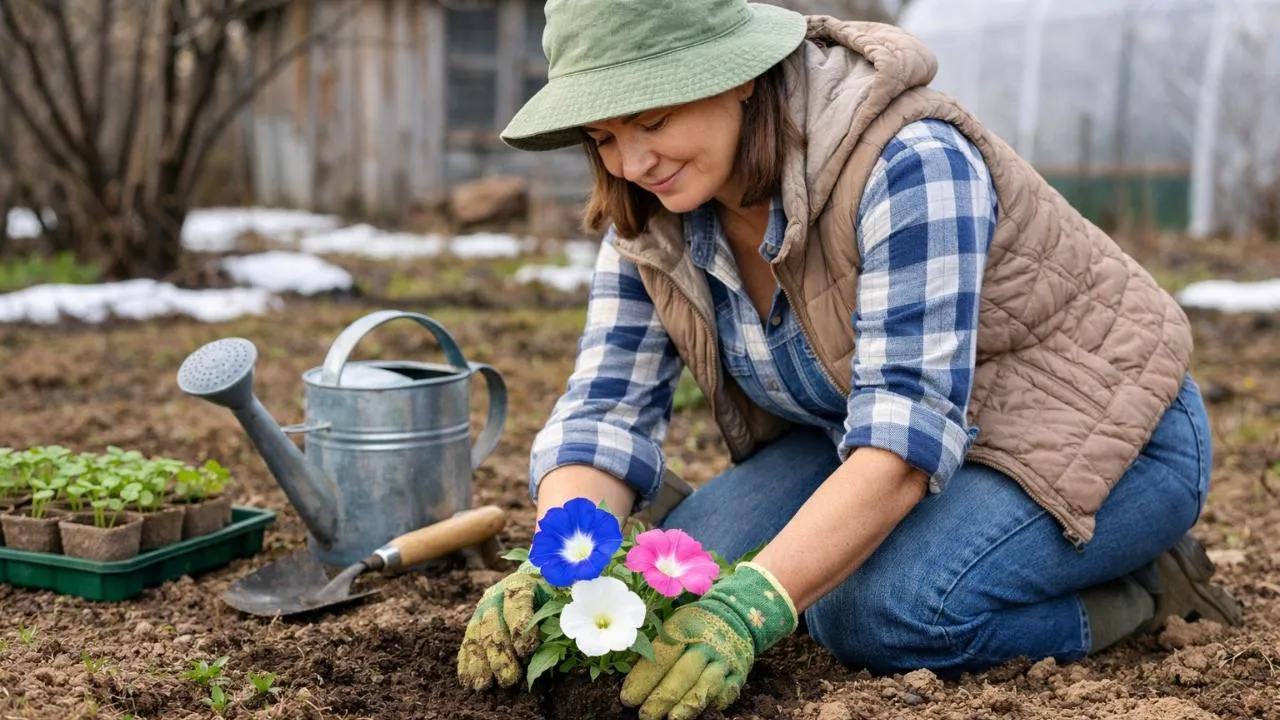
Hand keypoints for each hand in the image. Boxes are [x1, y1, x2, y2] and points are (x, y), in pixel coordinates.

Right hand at [457, 563, 551, 689]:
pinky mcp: (476, 622)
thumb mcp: (558, 602)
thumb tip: (555, 647)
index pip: (518, 603)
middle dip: (501, 655)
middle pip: (494, 624)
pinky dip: (467, 663)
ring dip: (481, 663)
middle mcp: (498, 595)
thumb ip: (556, 622)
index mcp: (521, 584)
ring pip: (478, 636)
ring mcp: (484, 609)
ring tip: (484, 685)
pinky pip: (468, 642)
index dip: (520, 626)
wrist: (535, 582)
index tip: (526, 650)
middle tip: (508, 679)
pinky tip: (468, 681)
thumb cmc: (552, 596)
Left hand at [621, 562, 796, 719]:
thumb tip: (626, 672)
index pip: (660, 657)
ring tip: (672, 719)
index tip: (628, 698)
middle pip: (682, 674)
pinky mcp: (739, 674)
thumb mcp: (674, 623)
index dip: (643, 679)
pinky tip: (699, 713)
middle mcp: (705, 643)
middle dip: (661, 698)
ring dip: (688, 705)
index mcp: (683, 627)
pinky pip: (727, 692)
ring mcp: (724, 659)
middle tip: (644, 715)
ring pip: (706, 685)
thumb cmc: (693, 625)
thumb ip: (654, 645)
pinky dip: (713, 703)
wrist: (736, 614)